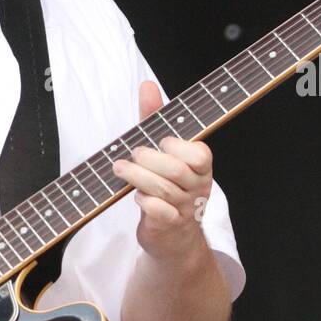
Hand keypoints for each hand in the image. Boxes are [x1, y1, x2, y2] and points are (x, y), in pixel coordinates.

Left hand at [111, 80, 213, 261]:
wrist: (172, 236)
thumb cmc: (166, 185)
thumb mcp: (162, 150)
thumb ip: (156, 119)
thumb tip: (148, 84)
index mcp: (201, 166)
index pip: (199, 153)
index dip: (177, 146)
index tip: (161, 143)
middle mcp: (197, 187)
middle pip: (175, 169)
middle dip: (148, 159)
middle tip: (131, 156)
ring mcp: (185, 208)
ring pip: (164, 189)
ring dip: (137, 177)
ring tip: (119, 169)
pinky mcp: (169, 226)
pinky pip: (158, 212)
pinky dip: (144, 202)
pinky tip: (136, 197)